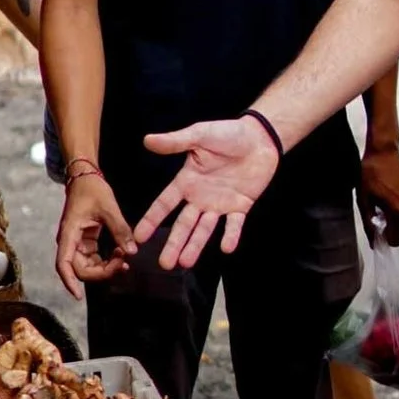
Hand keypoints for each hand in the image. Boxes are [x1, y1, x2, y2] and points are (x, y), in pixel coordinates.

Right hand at [53, 172, 134, 296]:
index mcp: (69, 234)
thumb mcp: (108, 207)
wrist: (85, 177)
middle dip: (101, 272)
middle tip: (123, 264)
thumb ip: (120, 230)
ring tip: (125, 258)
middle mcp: (70, 242)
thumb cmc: (92, 189)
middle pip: (79, 269)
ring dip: (106, 268)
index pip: (64, 264)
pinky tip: (122, 255)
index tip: (79, 296)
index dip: (69, 281)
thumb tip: (132, 251)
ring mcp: (77, 242)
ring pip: (88, 266)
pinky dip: (107, 261)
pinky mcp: (86, 241)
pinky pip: (95, 259)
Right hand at [131, 118, 281, 269]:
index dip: (151, 220)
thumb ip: (175, 142)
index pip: (164, 204)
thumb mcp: (199, 135)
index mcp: (187, 181)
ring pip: (204, 229)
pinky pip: (234, 225)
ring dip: (196, 246)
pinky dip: (231, 236)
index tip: (139, 238)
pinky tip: (225, 248)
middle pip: (183, 225)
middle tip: (165, 265)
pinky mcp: (241, 206)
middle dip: (174, 244)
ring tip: (186, 263)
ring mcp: (220, 204)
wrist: (259, 138)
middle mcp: (200, 197)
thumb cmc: (228, 133)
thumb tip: (147, 140)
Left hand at [357, 144, 398, 246]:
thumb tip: (373, 241)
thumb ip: (369, 223)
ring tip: (379, 195)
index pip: (396, 239)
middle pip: (397, 227)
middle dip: (385, 222)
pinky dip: (395, 203)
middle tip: (373, 206)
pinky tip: (386, 190)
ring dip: (390, 211)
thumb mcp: (363, 200)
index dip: (384, 237)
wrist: (383, 151)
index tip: (374, 229)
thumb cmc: (370, 174)